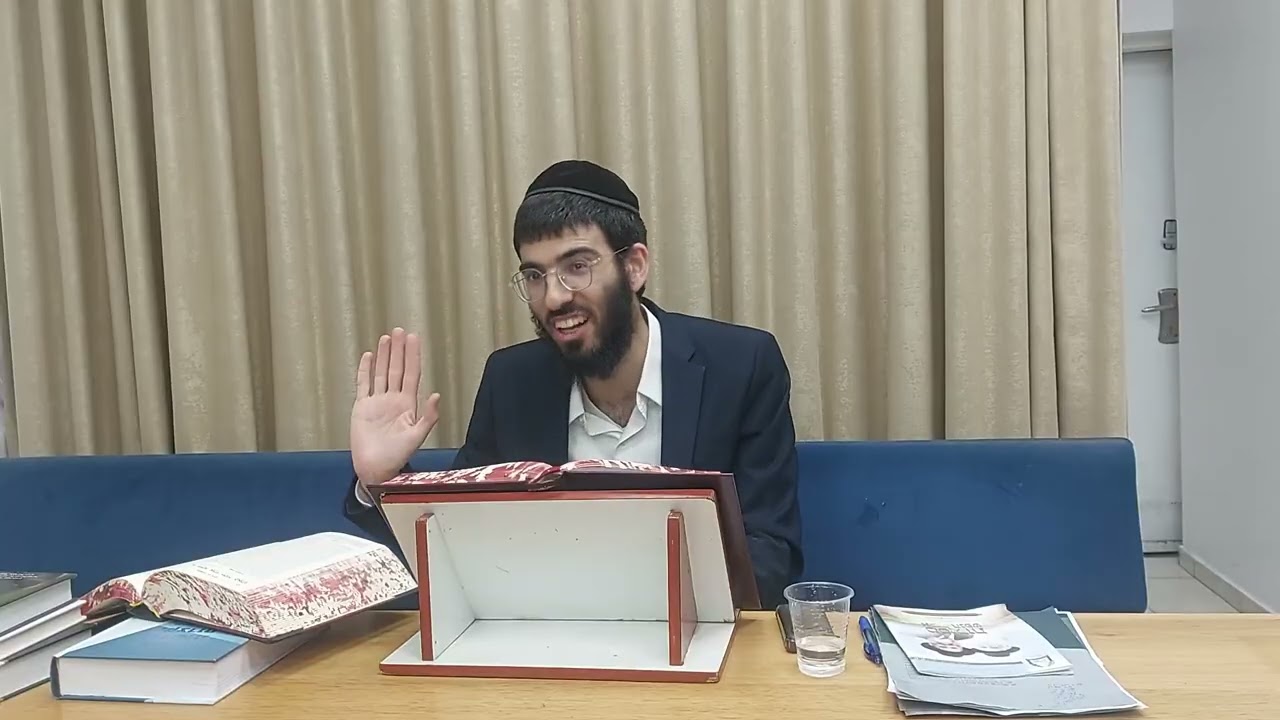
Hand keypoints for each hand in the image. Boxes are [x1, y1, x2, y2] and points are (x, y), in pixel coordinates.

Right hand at [350, 328, 440, 486]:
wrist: (375, 469)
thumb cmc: (398, 456)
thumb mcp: (417, 436)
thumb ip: (428, 416)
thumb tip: (436, 395)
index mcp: (407, 404)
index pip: (411, 374)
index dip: (412, 356)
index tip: (413, 338)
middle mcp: (393, 400)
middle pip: (396, 369)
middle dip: (398, 350)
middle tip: (399, 330)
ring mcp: (377, 402)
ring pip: (380, 373)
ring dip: (383, 356)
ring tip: (386, 338)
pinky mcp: (362, 407)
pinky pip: (363, 384)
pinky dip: (365, 370)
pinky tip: (368, 357)